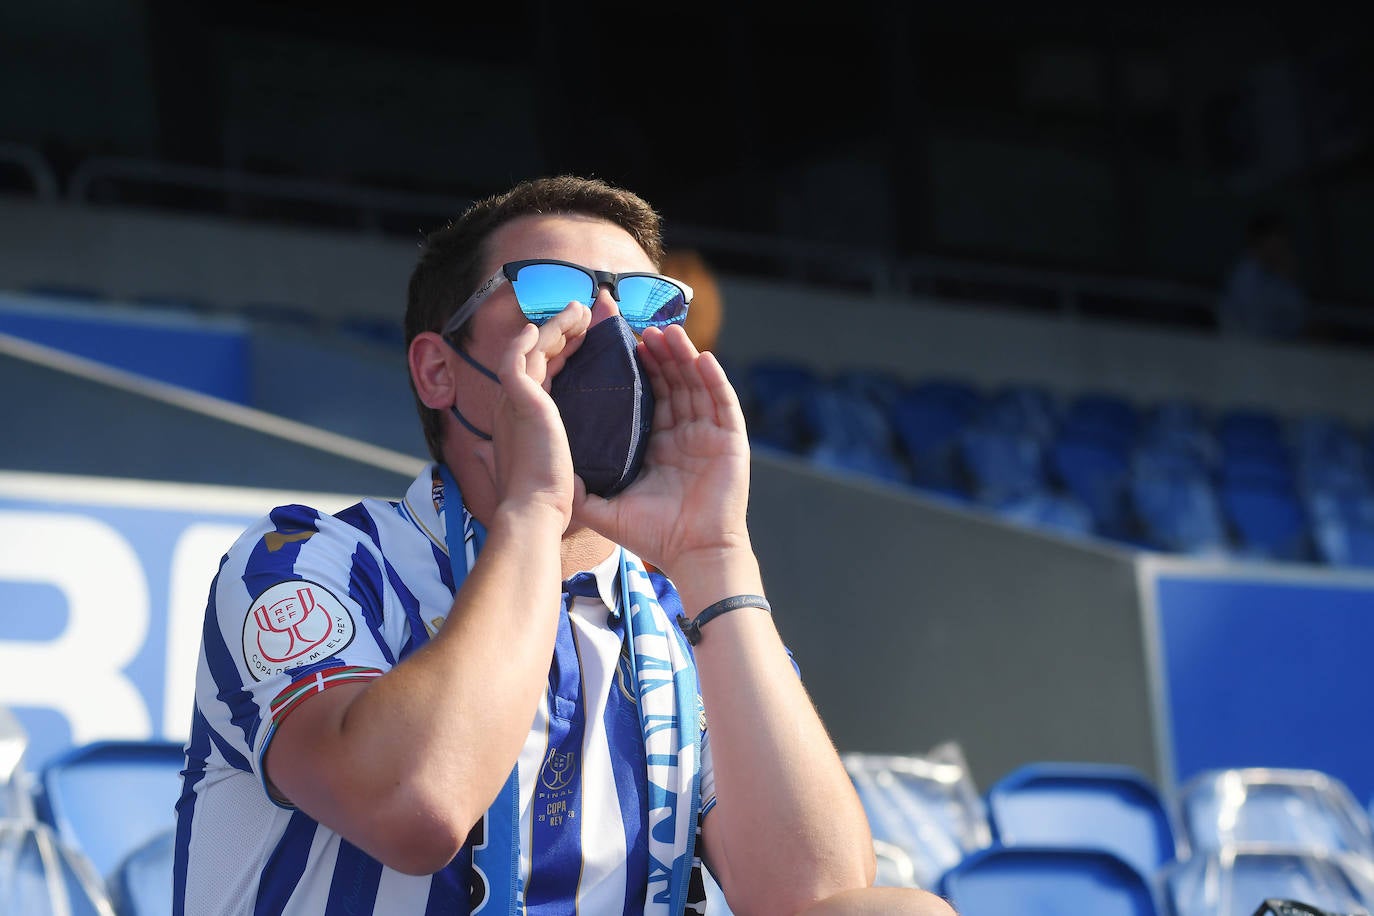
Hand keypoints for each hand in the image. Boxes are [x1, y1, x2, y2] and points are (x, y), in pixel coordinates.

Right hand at [475, 303, 590, 526]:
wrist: (535, 511)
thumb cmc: (544, 502)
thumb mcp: (539, 469)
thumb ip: (514, 458)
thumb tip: (482, 453)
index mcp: (518, 421)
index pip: (539, 375)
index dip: (559, 354)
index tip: (581, 340)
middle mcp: (510, 407)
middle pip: (536, 356)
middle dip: (559, 333)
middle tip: (584, 315)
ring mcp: (511, 401)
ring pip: (531, 350)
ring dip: (555, 327)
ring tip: (581, 308)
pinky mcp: (519, 398)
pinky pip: (518, 358)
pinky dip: (528, 340)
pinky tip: (549, 323)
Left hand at [573, 323, 751, 572]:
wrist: (692, 555)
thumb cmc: (653, 535)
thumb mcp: (605, 508)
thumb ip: (578, 489)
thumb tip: (545, 473)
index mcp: (657, 445)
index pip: (648, 397)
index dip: (637, 370)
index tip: (621, 346)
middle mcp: (684, 435)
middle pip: (672, 383)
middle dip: (658, 355)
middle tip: (641, 330)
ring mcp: (709, 435)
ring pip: (696, 384)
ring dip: (683, 357)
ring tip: (666, 333)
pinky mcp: (730, 440)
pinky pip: (722, 401)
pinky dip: (713, 378)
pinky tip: (701, 357)